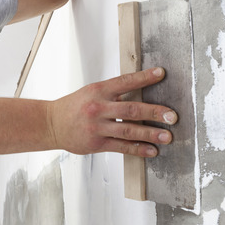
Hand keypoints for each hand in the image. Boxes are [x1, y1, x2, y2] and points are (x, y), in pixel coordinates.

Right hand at [47, 67, 177, 157]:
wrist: (52, 124)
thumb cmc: (75, 106)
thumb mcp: (92, 92)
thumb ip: (113, 92)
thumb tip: (140, 90)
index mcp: (99, 90)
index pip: (125, 81)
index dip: (144, 77)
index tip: (161, 74)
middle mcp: (98, 107)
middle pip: (131, 109)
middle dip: (154, 112)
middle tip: (172, 116)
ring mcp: (97, 127)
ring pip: (128, 130)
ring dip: (150, 133)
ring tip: (167, 136)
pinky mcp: (96, 143)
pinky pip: (121, 147)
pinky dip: (138, 149)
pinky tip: (152, 150)